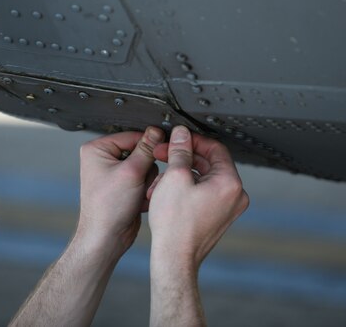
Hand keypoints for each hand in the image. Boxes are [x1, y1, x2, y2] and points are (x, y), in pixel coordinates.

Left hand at [76, 126, 164, 256]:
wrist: (107, 237)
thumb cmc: (107, 208)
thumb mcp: (131, 172)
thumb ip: (146, 149)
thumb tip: (155, 132)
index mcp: (97, 149)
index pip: (131, 135)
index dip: (148, 145)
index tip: (162, 150)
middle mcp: (104, 159)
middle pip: (140, 152)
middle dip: (146, 169)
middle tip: (141, 182)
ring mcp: (114, 174)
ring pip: (146, 167)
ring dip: (147, 182)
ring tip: (139, 194)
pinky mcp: (124, 187)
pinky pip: (144, 181)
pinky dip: (145, 190)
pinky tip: (139, 201)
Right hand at [148, 126, 248, 269]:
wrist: (174, 257)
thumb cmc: (175, 224)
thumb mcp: (174, 177)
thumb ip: (180, 151)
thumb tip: (182, 134)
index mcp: (230, 183)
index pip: (215, 148)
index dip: (192, 140)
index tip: (176, 139)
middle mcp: (234, 195)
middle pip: (208, 163)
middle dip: (181, 158)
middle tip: (162, 154)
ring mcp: (226, 208)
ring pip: (201, 178)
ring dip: (178, 174)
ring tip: (158, 180)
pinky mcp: (216, 216)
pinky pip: (201, 193)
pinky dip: (183, 188)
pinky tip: (163, 192)